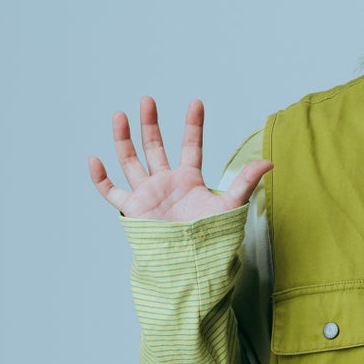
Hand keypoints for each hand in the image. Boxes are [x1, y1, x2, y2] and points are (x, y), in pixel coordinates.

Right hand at [88, 97, 272, 221]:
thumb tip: (269, 162)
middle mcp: (166, 182)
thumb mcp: (230, 206)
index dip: (193, 125)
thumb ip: (245, 182)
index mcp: (189, 179)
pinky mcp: (133, 210)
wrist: (191, 263)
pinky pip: (111, 192)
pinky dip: (100, 178)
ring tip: (119, 115)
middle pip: (155, 147)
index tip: (196, 102)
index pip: (191, 146)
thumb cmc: (211, 238)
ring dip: (124, 139)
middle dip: (150, 124)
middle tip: (148, 100)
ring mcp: (147, 194)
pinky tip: (94, 160)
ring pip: (131, 161)